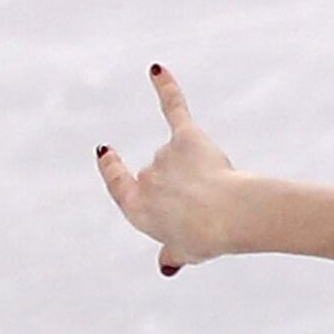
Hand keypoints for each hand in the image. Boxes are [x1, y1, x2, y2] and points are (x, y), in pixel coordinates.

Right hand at [94, 65, 250, 276]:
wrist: (226, 217)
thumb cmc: (208, 237)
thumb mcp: (187, 252)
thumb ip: (174, 252)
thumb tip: (166, 266)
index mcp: (136, 210)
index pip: (121, 188)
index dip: (116, 173)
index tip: (107, 154)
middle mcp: (144, 180)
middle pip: (162, 178)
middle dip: (184, 189)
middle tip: (207, 210)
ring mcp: (164, 158)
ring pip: (179, 158)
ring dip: (200, 171)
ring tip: (220, 193)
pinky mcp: (187, 139)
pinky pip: (174, 108)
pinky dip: (166, 87)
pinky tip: (156, 68)